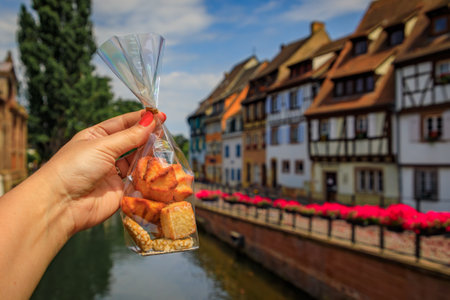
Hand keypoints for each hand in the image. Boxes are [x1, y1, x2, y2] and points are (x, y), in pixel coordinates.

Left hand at [42, 110, 165, 234]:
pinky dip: (148, 175)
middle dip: (147, 136)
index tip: (159, 115)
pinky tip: (159, 169)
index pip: (122, 124)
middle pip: (132, 142)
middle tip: (165, 132)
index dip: (140, 119)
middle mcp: (105, 154)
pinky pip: (138, 181)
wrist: (60, 205)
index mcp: (96, 137)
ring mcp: (113, 173)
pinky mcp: (120, 192)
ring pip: (137, 161)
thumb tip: (151, 121)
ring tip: (164, 148)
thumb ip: (130, 136)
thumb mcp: (103, 146)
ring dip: (149, 155)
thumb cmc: (75, 168)